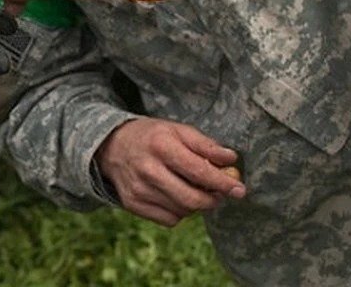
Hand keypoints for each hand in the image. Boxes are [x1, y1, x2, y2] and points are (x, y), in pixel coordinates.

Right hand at [95, 118, 245, 226]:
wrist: (110, 146)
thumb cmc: (151, 136)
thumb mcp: (177, 130)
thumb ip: (205, 145)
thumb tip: (231, 160)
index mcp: (160, 146)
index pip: (199, 171)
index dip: (223, 183)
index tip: (239, 190)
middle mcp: (148, 169)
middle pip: (192, 198)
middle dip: (213, 199)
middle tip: (219, 194)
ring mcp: (139, 190)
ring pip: (183, 211)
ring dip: (196, 204)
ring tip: (193, 189)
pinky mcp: (133, 204)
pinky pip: (169, 220)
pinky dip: (180, 212)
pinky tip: (175, 196)